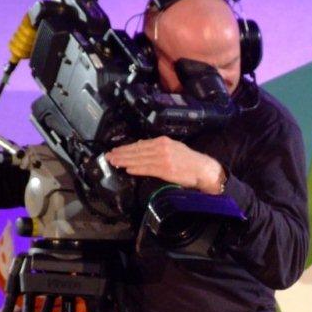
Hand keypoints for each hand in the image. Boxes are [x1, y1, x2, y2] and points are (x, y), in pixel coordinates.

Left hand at [105, 136, 224, 193]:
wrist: (203, 169)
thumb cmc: (189, 160)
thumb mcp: (174, 147)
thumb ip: (158, 147)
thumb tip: (141, 148)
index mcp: (163, 141)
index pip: (140, 145)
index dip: (126, 148)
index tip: (115, 150)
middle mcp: (161, 148)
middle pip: (137, 151)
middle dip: (121, 154)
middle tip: (108, 156)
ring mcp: (163, 159)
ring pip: (139, 160)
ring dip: (125, 161)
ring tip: (114, 162)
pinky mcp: (165, 170)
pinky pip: (147, 169)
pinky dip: (137, 169)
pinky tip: (128, 169)